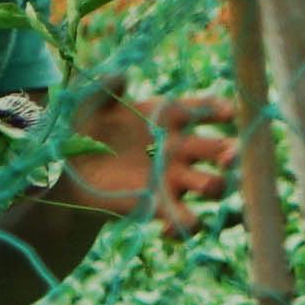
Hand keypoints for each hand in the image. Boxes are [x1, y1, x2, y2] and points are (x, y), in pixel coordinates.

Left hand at [42, 94, 235, 234]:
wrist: (72, 174)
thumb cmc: (87, 132)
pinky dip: (185, 228)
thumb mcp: (90, 106)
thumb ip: (105, 89)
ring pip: (216, 185)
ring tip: (204, 186)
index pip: (206, 108)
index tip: (229, 113)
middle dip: (233, 152)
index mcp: (170, 117)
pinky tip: (165, 228)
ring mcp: (174, 180)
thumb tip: (122, 76)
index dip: (222, 109)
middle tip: (227, 157)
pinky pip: (188, 223)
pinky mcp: (161, 208)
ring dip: (218, 186)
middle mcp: (180, 148)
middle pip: (223, 149)